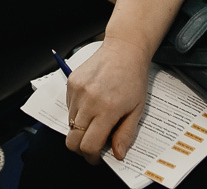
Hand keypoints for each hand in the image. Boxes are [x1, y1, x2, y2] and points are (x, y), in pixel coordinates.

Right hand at [64, 40, 151, 163]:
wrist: (124, 49)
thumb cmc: (134, 78)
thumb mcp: (137, 109)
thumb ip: (126, 134)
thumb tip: (117, 155)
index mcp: (107, 109)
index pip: (88, 145)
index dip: (92, 157)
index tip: (97, 158)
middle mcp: (88, 100)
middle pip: (72, 140)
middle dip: (81, 149)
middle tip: (93, 146)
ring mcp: (77, 90)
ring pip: (69, 124)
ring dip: (80, 129)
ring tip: (97, 119)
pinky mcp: (71, 82)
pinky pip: (68, 107)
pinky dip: (78, 112)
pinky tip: (92, 103)